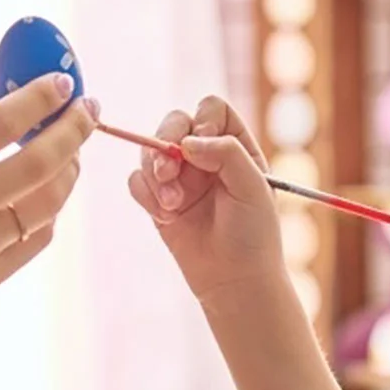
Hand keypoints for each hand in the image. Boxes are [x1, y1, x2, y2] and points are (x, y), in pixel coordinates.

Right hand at [0, 75, 96, 348]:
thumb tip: (5, 117)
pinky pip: (37, 238)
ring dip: (69, 170)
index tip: (62, 84)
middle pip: (37, 162)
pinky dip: (49, 211)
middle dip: (73, 130)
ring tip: (72, 152)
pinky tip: (47, 196)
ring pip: (47, 202)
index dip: (38, 99)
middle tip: (87, 110)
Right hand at [127, 94, 284, 300]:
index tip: (201, 145)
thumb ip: (226, 154)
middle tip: (169, 173)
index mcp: (235, 147)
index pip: (211, 109)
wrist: (233, 280)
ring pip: (149, 152)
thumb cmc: (253, 234)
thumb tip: (188, 141)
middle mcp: (205, 156)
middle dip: (164, 146)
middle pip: (173, 123)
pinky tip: (166, 217)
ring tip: (172, 206)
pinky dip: (146, 196)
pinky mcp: (158, 199)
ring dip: (155, 176)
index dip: (202, 119)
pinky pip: (136, 181)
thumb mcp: (253, 188)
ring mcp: (180, 177)